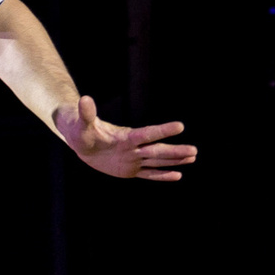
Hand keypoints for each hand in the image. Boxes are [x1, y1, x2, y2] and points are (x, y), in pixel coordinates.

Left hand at [56, 96, 196, 180]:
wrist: (81, 142)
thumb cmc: (80, 130)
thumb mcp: (81, 124)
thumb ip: (86, 113)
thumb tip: (84, 99)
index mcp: (124, 137)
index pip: (146, 134)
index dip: (161, 131)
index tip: (180, 126)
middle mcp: (133, 147)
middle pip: (156, 150)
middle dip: (174, 151)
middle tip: (194, 150)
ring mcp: (133, 158)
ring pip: (157, 161)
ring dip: (174, 160)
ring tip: (193, 156)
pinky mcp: (129, 170)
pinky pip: (148, 174)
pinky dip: (162, 175)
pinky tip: (178, 175)